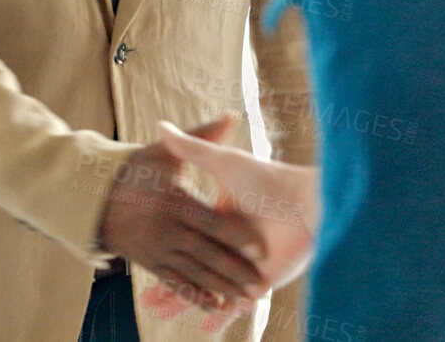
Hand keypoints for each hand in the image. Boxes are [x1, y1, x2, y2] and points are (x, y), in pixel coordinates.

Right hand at [96, 115, 270, 313]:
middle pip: (208, 254)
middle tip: (259, 284)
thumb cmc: (135, 169)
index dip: (238, 237)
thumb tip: (230, 114)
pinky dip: (195, 298)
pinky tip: (215, 308)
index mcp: (175, 201)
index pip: (214, 222)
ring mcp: (158, 250)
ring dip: (221, 289)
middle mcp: (167, 229)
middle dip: (234, 271)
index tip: (261, 248)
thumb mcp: (164, 154)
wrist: (92, 195)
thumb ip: (200, 139)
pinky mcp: (152, 265)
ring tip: (245, 300)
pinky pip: (176, 285)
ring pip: (195, 274)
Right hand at [138, 120, 321, 331]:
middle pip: (187, 264)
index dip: (158, 242)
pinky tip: (205, 327)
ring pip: (204, 285)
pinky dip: (218, 314)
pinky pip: (231, 302)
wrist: (306, 204)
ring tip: (158, 316)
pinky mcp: (256, 280)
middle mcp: (220, 241)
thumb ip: (194, 145)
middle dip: (166, 285)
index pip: (178, 233)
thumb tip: (160, 123)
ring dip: (183, 303)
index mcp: (208, 214)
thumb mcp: (223, 162)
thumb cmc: (265, 178)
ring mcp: (237, 264)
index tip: (137, 247)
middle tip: (145, 300)